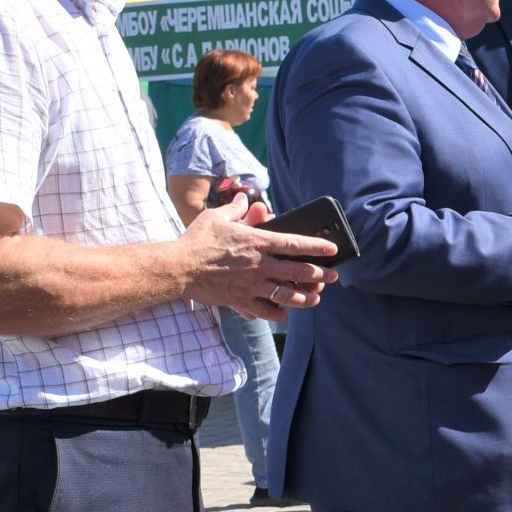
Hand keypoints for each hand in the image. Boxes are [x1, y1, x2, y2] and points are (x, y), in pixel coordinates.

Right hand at [181, 193, 336, 320]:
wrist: (179, 268)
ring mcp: (252, 285)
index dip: (317, 246)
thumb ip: (236, 209)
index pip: (295, 243)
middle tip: (333, 277)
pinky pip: (266, 311)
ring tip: (316, 298)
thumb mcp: (217, 217)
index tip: (332, 249)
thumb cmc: (197, 240)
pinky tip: (284, 312)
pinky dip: (278, 313)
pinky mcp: (241, 301)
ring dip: (305, 298)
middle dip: (320, 275)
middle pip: (299, 271)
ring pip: (287, 295)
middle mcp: (260, 265)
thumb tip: (245, 198)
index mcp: (258, 242)